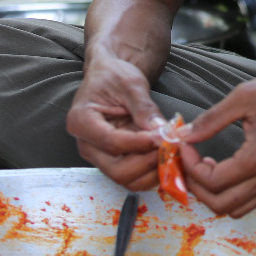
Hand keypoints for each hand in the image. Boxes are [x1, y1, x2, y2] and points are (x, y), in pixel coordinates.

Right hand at [65, 52, 165, 190]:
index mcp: (81, 121)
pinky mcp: (114, 161)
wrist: (110, 77)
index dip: (139, 143)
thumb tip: (161, 131)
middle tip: (172, 147)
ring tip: (173, 151)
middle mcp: (87, 145)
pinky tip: (168, 156)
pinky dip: (153, 172)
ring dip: (153, 171)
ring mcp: (100, 156)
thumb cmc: (114, 76)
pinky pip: (134, 177)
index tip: (163, 138)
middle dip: (148, 162)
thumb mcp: (131, 84)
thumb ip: (144, 108)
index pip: (111, 142)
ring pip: (126, 179)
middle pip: (117, 170)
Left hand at [179, 68, 255, 217]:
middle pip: (221, 204)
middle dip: (196, 186)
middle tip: (188, 163)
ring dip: (214, 194)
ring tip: (205, 168)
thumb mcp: (244, 96)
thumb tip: (185, 135)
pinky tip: (226, 168)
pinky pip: (251, 200)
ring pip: (236, 208)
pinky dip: (231, 194)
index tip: (185, 146)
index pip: (213, 180)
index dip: (190, 166)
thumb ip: (212, 119)